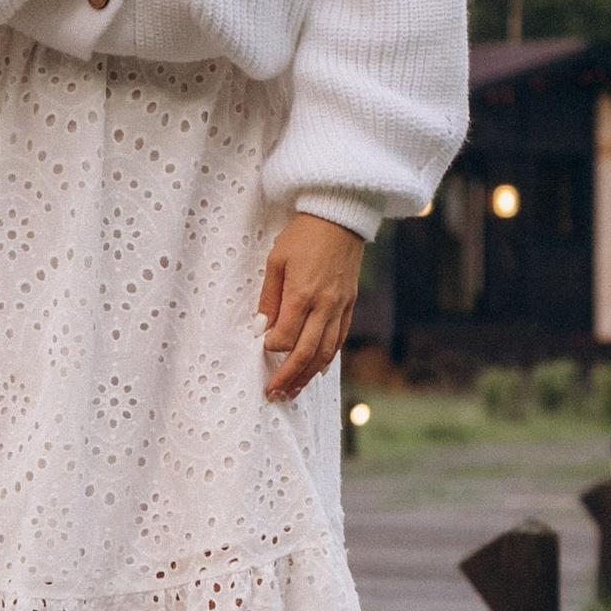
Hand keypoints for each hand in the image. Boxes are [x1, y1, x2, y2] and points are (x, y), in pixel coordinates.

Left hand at [258, 213, 365, 401]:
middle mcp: (325, 305)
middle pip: (307, 352)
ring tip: (293, 390)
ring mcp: (340, 306)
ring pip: (326, 351)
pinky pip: (339, 338)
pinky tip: (317, 369)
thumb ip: (269, 297)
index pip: (285, 336)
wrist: (340, 217)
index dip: (271, 348)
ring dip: (308, 374)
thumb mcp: (276, 261)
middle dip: (289, 376)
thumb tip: (262, 327)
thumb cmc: (303, 235)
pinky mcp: (350, 304)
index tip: (261, 351)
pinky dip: (328, 358)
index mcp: (302, 294)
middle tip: (274, 393)